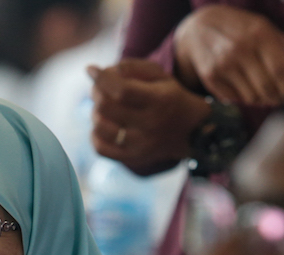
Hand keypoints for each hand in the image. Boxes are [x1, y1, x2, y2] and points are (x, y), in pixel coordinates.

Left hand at [89, 59, 211, 174]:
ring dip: (95, 112)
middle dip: (96, 92)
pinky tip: (103, 124)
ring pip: (100, 127)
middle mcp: (150, 125)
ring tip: (103, 106)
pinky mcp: (133, 158)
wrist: (193, 132)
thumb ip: (132, 68)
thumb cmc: (171, 97)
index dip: (102, 79)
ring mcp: (140, 145)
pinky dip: (95, 134)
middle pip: (106, 107)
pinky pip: (100, 148)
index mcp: (159, 100)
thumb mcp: (160, 75)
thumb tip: (99, 71)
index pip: (122, 91)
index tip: (91, 69)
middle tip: (98, 88)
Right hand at [173, 5, 283, 106]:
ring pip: (251, 97)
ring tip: (266, 95)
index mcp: (259, 34)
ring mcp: (223, 64)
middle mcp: (240, 49)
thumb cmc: (240, 28)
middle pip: (267, 87)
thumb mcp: (266, 29)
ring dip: (262, 100)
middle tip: (283, 100)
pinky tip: (246, 90)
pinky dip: (244, 98)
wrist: (199, 28)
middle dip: (279, 98)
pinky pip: (234, 99)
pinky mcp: (210, 77)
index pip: (280, 70)